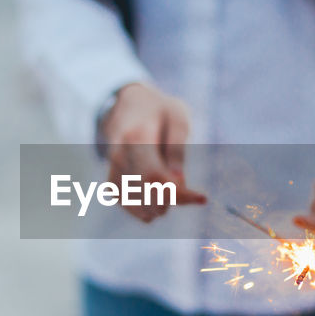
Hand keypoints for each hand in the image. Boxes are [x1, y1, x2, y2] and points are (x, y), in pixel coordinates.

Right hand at [101, 82, 206, 221]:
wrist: (129, 106)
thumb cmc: (160, 111)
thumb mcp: (177, 117)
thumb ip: (177, 149)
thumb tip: (178, 182)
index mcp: (135, 137)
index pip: (154, 176)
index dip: (179, 194)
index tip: (202, 198)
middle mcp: (118, 157)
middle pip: (147, 195)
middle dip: (173, 200)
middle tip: (191, 193)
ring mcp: (113, 172)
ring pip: (140, 207)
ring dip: (163, 206)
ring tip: (175, 188)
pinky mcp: (113, 185)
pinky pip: (134, 209)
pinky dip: (151, 209)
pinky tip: (162, 197)